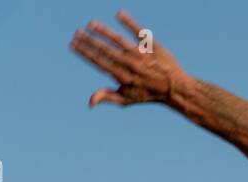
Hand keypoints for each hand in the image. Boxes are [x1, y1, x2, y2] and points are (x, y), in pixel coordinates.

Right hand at [70, 11, 188, 107]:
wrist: (175, 88)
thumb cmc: (148, 94)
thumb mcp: (127, 99)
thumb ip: (107, 96)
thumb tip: (89, 102)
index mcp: (123, 77)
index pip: (99, 62)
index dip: (84, 53)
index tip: (72, 44)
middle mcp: (131, 65)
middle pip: (106, 50)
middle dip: (89, 41)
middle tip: (77, 32)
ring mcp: (142, 55)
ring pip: (119, 40)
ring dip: (104, 31)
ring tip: (91, 24)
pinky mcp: (153, 46)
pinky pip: (140, 32)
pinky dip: (130, 23)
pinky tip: (119, 14)